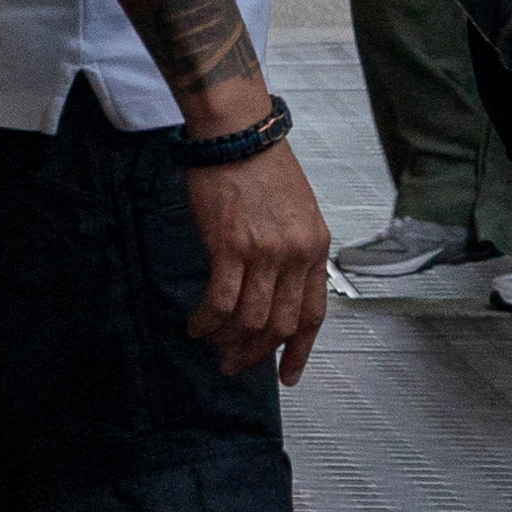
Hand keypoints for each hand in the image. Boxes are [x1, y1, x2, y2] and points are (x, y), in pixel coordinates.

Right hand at [181, 136, 333, 383]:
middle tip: (234, 366)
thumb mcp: (298, 214)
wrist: (239, 137)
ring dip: (229, 342)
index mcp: (316, 249)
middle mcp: (295, 256)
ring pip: (249, 319)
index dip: (299, 349)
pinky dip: (207, 321)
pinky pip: (220, 300)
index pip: (314, 313)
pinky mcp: (231, 247)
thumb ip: (292, 254)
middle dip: (257, 354)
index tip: (287, 375)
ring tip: (212, 349)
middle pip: (280, 324)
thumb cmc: (265, 170)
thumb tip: (274, 292)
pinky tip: (195, 326)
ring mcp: (265, 253)